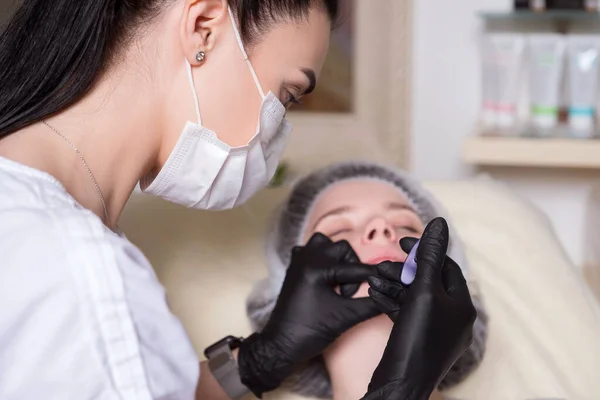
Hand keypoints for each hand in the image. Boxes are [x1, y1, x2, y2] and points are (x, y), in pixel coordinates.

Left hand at [238, 233, 380, 397]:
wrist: (281, 344)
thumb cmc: (311, 331)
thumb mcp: (346, 317)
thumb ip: (371, 304)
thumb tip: (392, 296)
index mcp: (317, 268)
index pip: (354, 268)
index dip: (373, 274)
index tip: (389, 275)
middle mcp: (306, 258)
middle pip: (341, 248)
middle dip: (352, 267)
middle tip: (350, 292)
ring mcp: (297, 261)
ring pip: (324, 244)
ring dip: (336, 258)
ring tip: (339, 281)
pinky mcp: (293, 267)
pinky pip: (310, 251)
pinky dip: (322, 259)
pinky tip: (327, 278)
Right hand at [362, 218, 476, 399]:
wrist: (399, 385)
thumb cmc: (416, 339)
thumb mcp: (423, 291)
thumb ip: (429, 257)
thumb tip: (439, 223)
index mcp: (462, 306)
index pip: (446, 266)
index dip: (424, 250)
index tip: (403, 242)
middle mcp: (453, 319)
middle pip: (428, 281)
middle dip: (404, 270)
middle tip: (382, 263)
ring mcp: (436, 332)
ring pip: (415, 298)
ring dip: (394, 284)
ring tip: (373, 276)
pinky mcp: (418, 341)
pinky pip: (407, 314)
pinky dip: (392, 302)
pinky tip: (374, 293)